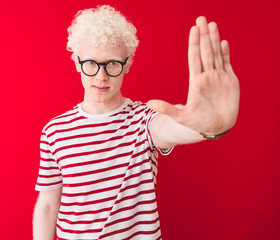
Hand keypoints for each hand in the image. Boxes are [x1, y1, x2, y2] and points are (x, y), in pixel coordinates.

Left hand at [147, 16, 239, 134]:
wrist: (216, 128)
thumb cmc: (198, 123)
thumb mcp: (181, 117)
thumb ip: (166, 109)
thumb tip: (148, 104)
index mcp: (196, 82)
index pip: (194, 58)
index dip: (194, 43)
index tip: (193, 29)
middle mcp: (207, 76)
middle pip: (205, 52)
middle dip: (204, 35)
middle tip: (201, 18)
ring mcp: (218, 77)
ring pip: (216, 54)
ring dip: (214, 39)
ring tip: (212, 25)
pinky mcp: (230, 81)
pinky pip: (227, 64)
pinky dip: (225, 53)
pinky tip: (223, 42)